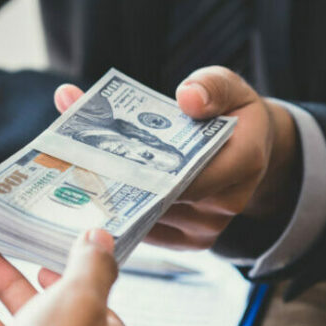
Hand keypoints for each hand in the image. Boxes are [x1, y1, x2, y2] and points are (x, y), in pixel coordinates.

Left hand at [55, 66, 300, 250]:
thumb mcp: (226, 85)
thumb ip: (210, 85)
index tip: (108, 159)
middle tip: (77, 165)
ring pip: (153, 219)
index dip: (151, 172)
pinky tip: (93, 196)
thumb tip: (187, 96)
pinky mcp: (192, 240)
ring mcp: (210, 226)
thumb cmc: (232, 111)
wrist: (248, 145)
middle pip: (166, 200)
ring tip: (77, 176)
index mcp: (245, 161)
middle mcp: (229, 202)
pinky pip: (152, 233)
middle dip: (123, 183)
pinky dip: (125, 214)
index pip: (194, 176)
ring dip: (118, 199)